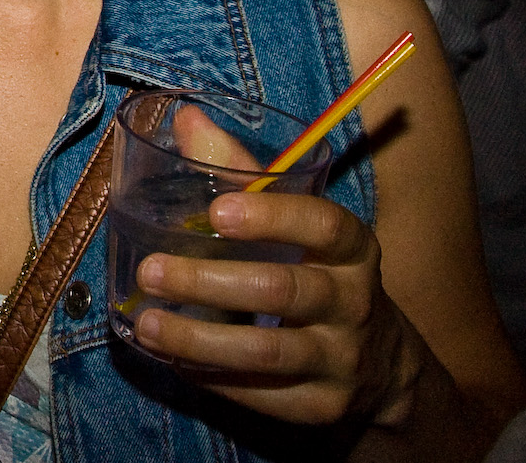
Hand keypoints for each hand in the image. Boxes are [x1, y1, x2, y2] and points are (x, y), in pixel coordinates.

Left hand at [129, 191, 420, 427]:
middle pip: (284, 291)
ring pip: (268, 352)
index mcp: (351, 249)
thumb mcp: (295, 222)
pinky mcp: (323, 407)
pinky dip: (213, 377)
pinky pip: (263, 395)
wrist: (379, 363)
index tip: (219, 213)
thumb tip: (186, 118)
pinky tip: (174, 361)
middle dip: (210, 281)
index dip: (275, 217)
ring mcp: (342, 359)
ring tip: (147, 324)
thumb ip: (242, 171)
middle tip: (151, 271)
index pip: (326, 226)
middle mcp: (354, 304)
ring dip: (199, 339)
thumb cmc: (314, 268)